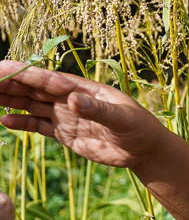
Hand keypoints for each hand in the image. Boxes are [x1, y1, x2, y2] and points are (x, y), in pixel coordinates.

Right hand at [0, 60, 167, 169]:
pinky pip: (39, 126)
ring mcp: (66, 116)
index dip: (24, 74)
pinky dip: (22, 122)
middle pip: (35, 89)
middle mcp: (71, 99)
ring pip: (32, 105)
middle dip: (10, 84)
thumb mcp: (123, 119)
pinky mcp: (65, 133)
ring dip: (10, 100)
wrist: (144, 151)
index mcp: (84, 90)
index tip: (0, 68)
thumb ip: (98, 110)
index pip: (49, 80)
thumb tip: (73, 100)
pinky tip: (4, 120)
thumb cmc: (140, 129)